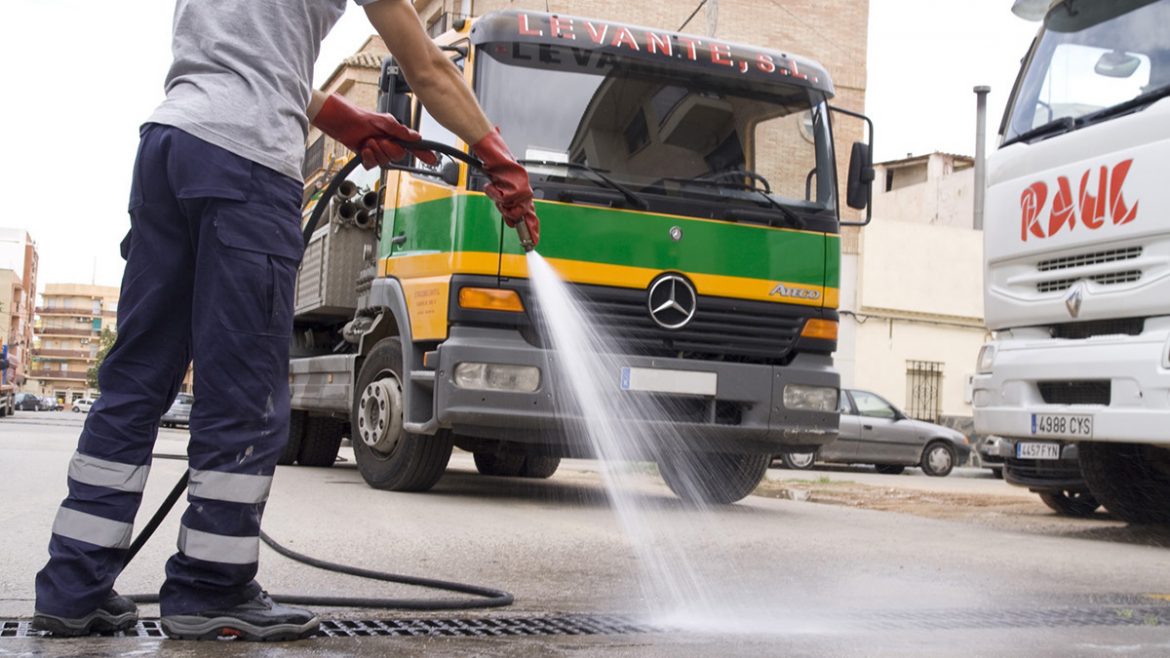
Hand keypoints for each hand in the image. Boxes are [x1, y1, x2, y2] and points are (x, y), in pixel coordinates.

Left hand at [311, 93, 437, 168]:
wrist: (339, 122)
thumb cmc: (358, 116)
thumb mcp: (383, 121)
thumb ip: (400, 131)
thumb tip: (416, 137)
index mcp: (395, 134)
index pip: (413, 145)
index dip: (423, 153)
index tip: (432, 159)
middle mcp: (388, 143)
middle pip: (398, 155)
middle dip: (388, 148)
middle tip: (379, 139)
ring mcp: (378, 150)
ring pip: (385, 161)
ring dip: (376, 151)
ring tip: (368, 141)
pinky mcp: (367, 157)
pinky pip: (373, 165)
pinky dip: (368, 157)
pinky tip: (364, 149)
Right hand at [471, 129, 539, 247]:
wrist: (494, 155)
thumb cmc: (497, 170)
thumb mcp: (501, 192)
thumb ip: (507, 206)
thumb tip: (511, 222)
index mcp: (524, 193)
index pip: (530, 215)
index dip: (531, 228)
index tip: (534, 241)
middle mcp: (527, 191)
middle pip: (520, 214)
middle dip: (509, 212)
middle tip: (503, 202)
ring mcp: (524, 188)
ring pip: (513, 208)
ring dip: (502, 202)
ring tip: (497, 189)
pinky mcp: (519, 185)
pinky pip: (507, 199)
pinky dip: (497, 194)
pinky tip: (496, 186)